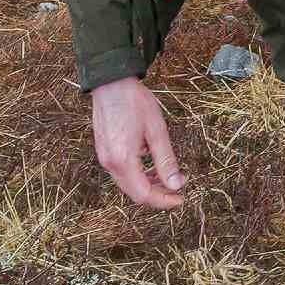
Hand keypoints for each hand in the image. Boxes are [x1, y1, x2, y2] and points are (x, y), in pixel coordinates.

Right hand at [92, 76, 187, 209]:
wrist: (111, 83)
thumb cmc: (134, 102)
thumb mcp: (157, 130)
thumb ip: (166, 160)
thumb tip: (176, 185)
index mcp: (123, 160)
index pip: (143, 194)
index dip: (163, 201)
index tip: (180, 198)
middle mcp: (109, 163)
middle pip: (134, 192)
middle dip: (158, 194)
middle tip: (178, 188)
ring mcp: (104, 157)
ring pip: (127, 183)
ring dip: (148, 184)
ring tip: (168, 176)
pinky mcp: (104, 150)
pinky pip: (122, 171)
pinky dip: (138, 174)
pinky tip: (151, 163)